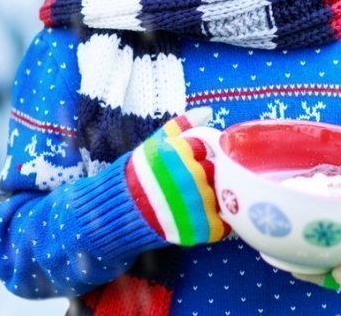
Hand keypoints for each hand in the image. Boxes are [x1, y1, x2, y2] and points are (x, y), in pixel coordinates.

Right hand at [125, 107, 229, 245]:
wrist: (117, 214)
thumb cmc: (137, 177)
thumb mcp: (154, 144)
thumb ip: (181, 126)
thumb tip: (208, 111)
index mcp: (181, 153)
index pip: (209, 150)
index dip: (202, 159)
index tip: (190, 167)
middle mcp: (191, 176)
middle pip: (217, 173)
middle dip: (208, 178)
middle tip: (189, 187)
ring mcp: (196, 203)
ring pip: (221, 196)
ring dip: (213, 199)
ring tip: (193, 203)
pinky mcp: (199, 229)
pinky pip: (222, 225)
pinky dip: (217, 224)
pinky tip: (203, 220)